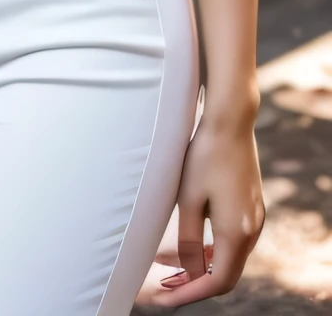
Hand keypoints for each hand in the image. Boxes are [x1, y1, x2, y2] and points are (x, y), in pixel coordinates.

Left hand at [138, 115, 265, 306]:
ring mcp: (255, 219)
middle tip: (165, 287)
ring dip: (204, 268)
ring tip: (172, 267)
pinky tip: (193, 246)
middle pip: (226, 275)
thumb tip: (189, 271)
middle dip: (195, 285)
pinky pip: (235, 242)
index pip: (216, 282)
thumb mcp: (188, 199)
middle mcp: (252, 230)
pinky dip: (214, 252)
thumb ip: (188, 239)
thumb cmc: (204, 156)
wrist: (230, 121)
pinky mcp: (252, 207)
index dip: (189, 294)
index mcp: (236, 233)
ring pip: (231, 259)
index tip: (164, 299)